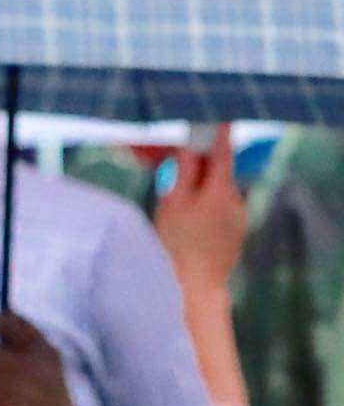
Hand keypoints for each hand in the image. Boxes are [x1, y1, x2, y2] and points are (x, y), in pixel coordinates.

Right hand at [154, 128, 242, 301]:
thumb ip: (184, 173)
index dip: (219, 134)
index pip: (222, 153)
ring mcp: (237, 219)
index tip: (220, 118)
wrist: (193, 288)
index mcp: (219, 191)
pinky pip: (219, 209)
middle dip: (196, 163)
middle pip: (217, 172)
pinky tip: (185, 220)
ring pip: (216, 191)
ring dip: (198, 186)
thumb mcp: (172, 204)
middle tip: (168, 162)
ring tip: (172, 199)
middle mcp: (235, 201)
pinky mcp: (234, 233)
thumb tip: (190, 149)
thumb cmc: (176, 246)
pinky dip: (203, 204)